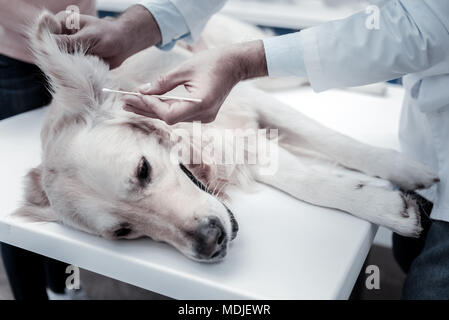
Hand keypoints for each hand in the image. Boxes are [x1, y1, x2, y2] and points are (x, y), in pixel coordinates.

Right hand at [54, 5, 161, 68]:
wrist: (123, 45)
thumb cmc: (109, 35)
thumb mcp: (89, 37)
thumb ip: (70, 41)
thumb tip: (49, 43)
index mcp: (63, 22)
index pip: (45, 32)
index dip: (45, 43)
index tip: (51, 54)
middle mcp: (62, 35)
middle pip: (49, 47)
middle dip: (55, 57)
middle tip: (66, 66)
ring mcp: (68, 48)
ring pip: (57, 59)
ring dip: (65, 65)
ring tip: (74, 69)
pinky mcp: (74, 59)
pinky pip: (68, 66)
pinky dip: (72, 70)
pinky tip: (77, 73)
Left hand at [122, 40, 267, 124]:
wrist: (235, 64)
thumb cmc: (213, 62)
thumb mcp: (184, 69)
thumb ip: (163, 82)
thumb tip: (143, 91)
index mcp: (201, 104)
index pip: (169, 114)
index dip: (151, 107)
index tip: (135, 96)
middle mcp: (204, 115)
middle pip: (168, 118)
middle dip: (146, 109)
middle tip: (125, 102)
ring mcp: (205, 116)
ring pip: (173, 117)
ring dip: (153, 110)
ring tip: (132, 103)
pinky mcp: (204, 113)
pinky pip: (180, 114)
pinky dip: (165, 108)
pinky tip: (150, 103)